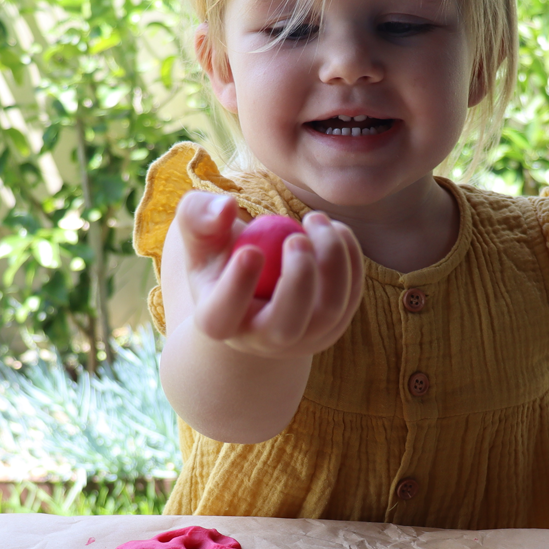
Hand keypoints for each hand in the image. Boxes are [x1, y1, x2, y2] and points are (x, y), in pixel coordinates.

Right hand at [170, 190, 363, 359]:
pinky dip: (349, 260)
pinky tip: (334, 230)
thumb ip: (198, 215)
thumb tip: (226, 207)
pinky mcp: (332, 327)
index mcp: (218, 321)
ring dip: (331, 261)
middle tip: (296, 237)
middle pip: (284, 327)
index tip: (251, 250)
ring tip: (315, 220)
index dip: (237, 287)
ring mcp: (301, 339)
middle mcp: (261, 341)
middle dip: (297, 281)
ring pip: (329, 312)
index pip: (222, 315)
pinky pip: (351, 297)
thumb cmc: (222, 253)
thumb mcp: (200, 232)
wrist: (256, 284)